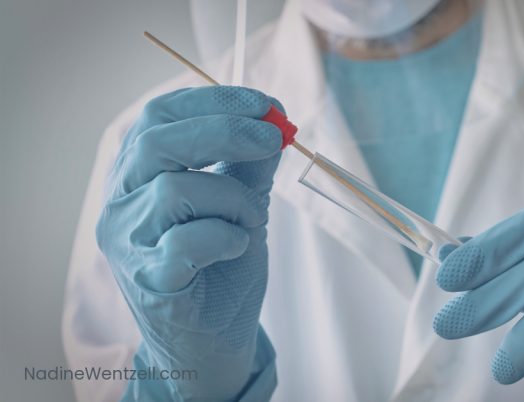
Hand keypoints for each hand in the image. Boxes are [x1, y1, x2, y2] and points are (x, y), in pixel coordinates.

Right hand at [96, 86, 283, 399]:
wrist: (211, 340)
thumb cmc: (220, 267)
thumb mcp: (240, 205)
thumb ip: (249, 166)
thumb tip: (275, 120)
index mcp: (138, 174)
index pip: (160, 116)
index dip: (214, 101)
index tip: (266, 105)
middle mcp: (119, 202)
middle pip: (157, 141)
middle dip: (224, 131)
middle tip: (272, 138)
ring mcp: (126, 242)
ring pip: (175, 190)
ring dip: (232, 200)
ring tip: (250, 221)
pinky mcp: (147, 280)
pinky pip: (187, 242)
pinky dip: (225, 238)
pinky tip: (234, 248)